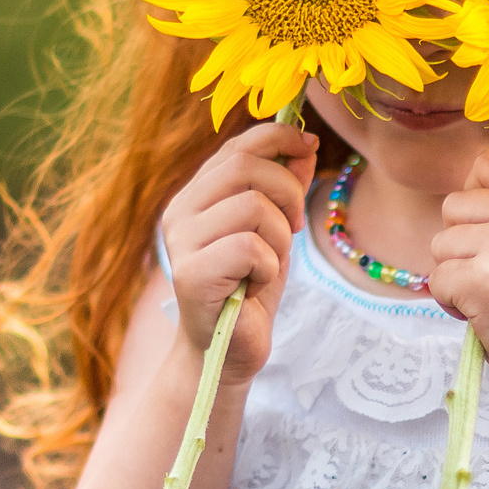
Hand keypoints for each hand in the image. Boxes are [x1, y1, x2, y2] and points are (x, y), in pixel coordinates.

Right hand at [154, 122, 317, 388]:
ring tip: (268, 265)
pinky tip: (255, 284)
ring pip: (254, 206)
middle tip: (294, 227)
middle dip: (287, 192)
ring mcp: (180, 242)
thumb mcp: (275, 229)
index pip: (237, 145)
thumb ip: (284, 187)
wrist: (229, 350)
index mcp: (196, 195)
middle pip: (246, 166)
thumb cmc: (251, 287)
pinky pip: (250, 247)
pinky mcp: (191, 274)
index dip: (278, 138)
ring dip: (280, 238)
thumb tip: (305, 144)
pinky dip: (268, 267)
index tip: (309, 146)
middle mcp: (179, 211)